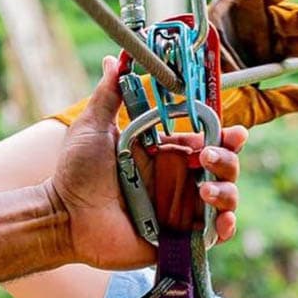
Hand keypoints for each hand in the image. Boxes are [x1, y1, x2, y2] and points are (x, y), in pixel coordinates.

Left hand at [47, 56, 245, 267]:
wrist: (65, 218)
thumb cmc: (76, 174)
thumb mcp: (93, 128)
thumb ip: (109, 95)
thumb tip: (115, 58)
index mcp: (166, 155)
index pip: (207, 141)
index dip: (225, 135)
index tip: (233, 131)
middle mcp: (179, 181)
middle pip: (224, 167)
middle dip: (227, 159)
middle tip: (207, 157)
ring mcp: (182, 211)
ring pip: (226, 198)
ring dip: (226, 191)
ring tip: (204, 190)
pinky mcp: (181, 238)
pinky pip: (215, 234)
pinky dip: (226, 227)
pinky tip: (221, 222)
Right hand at [211, 0, 297, 127]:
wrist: (182, 89)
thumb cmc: (214, 103)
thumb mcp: (254, 108)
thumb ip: (282, 102)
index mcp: (262, 64)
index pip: (289, 53)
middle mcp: (255, 41)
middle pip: (285, 32)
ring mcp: (243, 22)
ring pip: (276, 12)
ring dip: (295, 14)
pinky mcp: (228, 5)